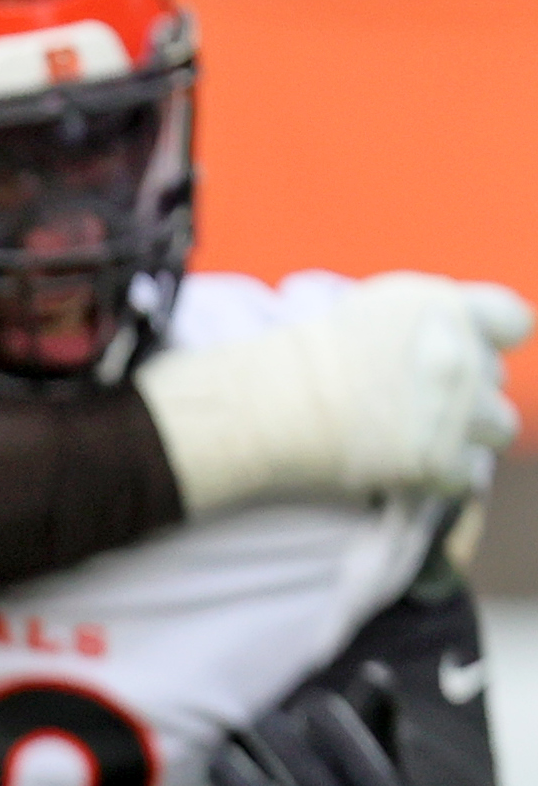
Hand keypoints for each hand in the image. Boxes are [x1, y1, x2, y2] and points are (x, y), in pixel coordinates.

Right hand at [330, 274, 529, 496]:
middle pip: (497, 380)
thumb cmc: (311, 360)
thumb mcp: (380, 311)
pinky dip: (444, 477)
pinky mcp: (435, 458)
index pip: (514, 322)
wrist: (272, 405)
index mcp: (448, 308)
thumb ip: (434, 322)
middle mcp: (460, 354)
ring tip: (420, 440)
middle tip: (412, 407)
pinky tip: (410, 468)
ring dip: (466, 436)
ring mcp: (453, 409)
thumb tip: (469, 344)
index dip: (493, 342)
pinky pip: (468, 475)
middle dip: (465, 395)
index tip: (462, 357)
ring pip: (499, 428)